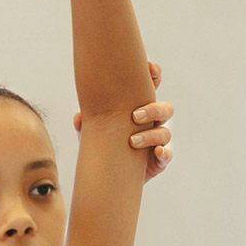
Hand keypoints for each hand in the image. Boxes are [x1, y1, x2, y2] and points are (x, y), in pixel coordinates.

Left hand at [72, 60, 173, 178]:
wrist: (109, 176)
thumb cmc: (103, 147)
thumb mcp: (91, 135)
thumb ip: (86, 125)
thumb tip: (78, 118)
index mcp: (138, 110)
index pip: (151, 89)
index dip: (154, 77)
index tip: (150, 69)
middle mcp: (152, 124)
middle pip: (165, 109)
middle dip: (153, 109)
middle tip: (135, 115)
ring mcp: (157, 142)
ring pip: (165, 132)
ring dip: (151, 135)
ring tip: (132, 141)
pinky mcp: (159, 161)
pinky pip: (167, 155)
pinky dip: (164, 153)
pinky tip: (157, 152)